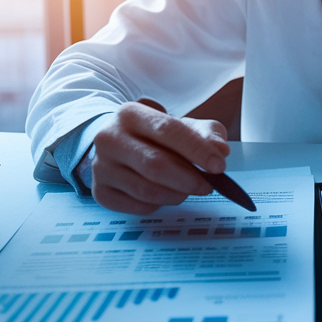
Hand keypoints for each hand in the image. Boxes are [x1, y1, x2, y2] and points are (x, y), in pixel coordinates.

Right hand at [88, 102, 229, 213]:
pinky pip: (139, 207)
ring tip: (188, 188)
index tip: (219, 166)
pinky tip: (165, 193)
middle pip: (155, 165)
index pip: (167, 130)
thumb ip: (205, 133)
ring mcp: (101, 168)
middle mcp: (108, 139)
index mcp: (130, 114)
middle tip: (208, 186)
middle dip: (189, 179)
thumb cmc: (155, 134)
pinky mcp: (100, 193)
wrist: (117, 143)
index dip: (196, 150)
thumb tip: (220, 151)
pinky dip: (160, 205)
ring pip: (147, 191)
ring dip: (177, 194)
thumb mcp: (182, 125)